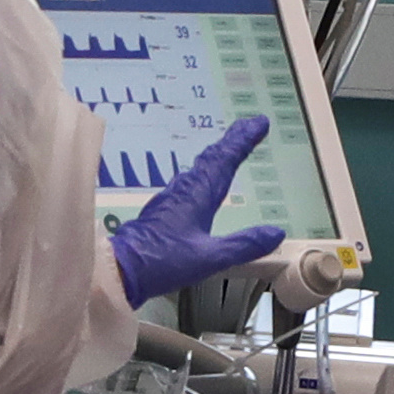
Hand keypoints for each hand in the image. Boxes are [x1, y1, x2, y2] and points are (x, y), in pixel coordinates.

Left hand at [108, 114, 285, 308]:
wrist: (120, 269)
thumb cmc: (161, 261)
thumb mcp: (210, 257)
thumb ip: (243, 245)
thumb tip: (274, 233)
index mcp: (198, 195)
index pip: (225, 159)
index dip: (243, 140)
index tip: (259, 123)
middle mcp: (185, 190)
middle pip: (213, 158)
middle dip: (233, 141)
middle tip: (249, 127)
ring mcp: (172, 199)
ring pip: (200, 169)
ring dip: (218, 156)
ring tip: (231, 150)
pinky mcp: (164, 212)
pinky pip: (190, 183)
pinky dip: (205, 174)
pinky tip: (204, 185)